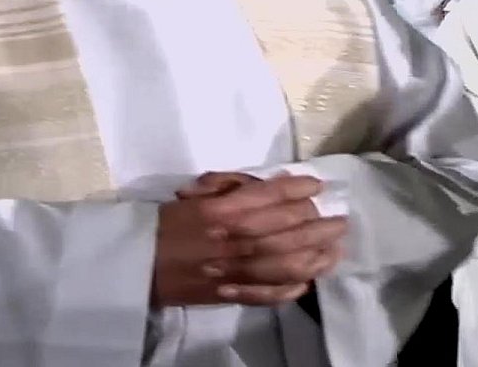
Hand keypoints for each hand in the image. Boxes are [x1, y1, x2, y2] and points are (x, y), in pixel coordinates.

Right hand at [153, 173, 346, 307]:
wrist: (138, 265)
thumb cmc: (168, 224)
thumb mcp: (197, 193)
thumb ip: (232, 184)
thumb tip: (272, 182)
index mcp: (224, 210)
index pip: (273, 196)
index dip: (301, 189)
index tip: (319, 186)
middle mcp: (234, 239)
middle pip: (288, 229)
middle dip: (318, 223)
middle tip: (339, 219)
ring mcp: (235, 271)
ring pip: (287, 263)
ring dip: (317, 255)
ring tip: (336, 248)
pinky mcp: (232, 295)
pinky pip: (269, 293)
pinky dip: (292, 288)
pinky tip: (309, 279)